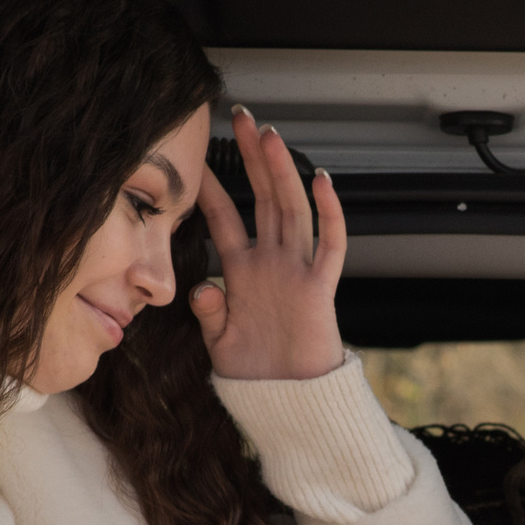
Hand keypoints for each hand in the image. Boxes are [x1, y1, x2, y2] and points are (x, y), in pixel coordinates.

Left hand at [191, 106, 345, 382]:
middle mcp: (271, 264)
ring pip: (291, 211)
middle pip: (263, 198)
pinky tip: (321, 182)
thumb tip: (201, 288)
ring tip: (270, 135)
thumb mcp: (219, 342)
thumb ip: (209, 312)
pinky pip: (328, 246)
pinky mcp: (319, 291)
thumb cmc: (256, 377)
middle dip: (252, 158)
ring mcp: (296, 273)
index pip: (225, 218)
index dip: (211, 186)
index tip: (196, 154)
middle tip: (242, 117)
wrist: (289, 407)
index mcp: (243, 273)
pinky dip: (328, 215)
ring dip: (280, 173)